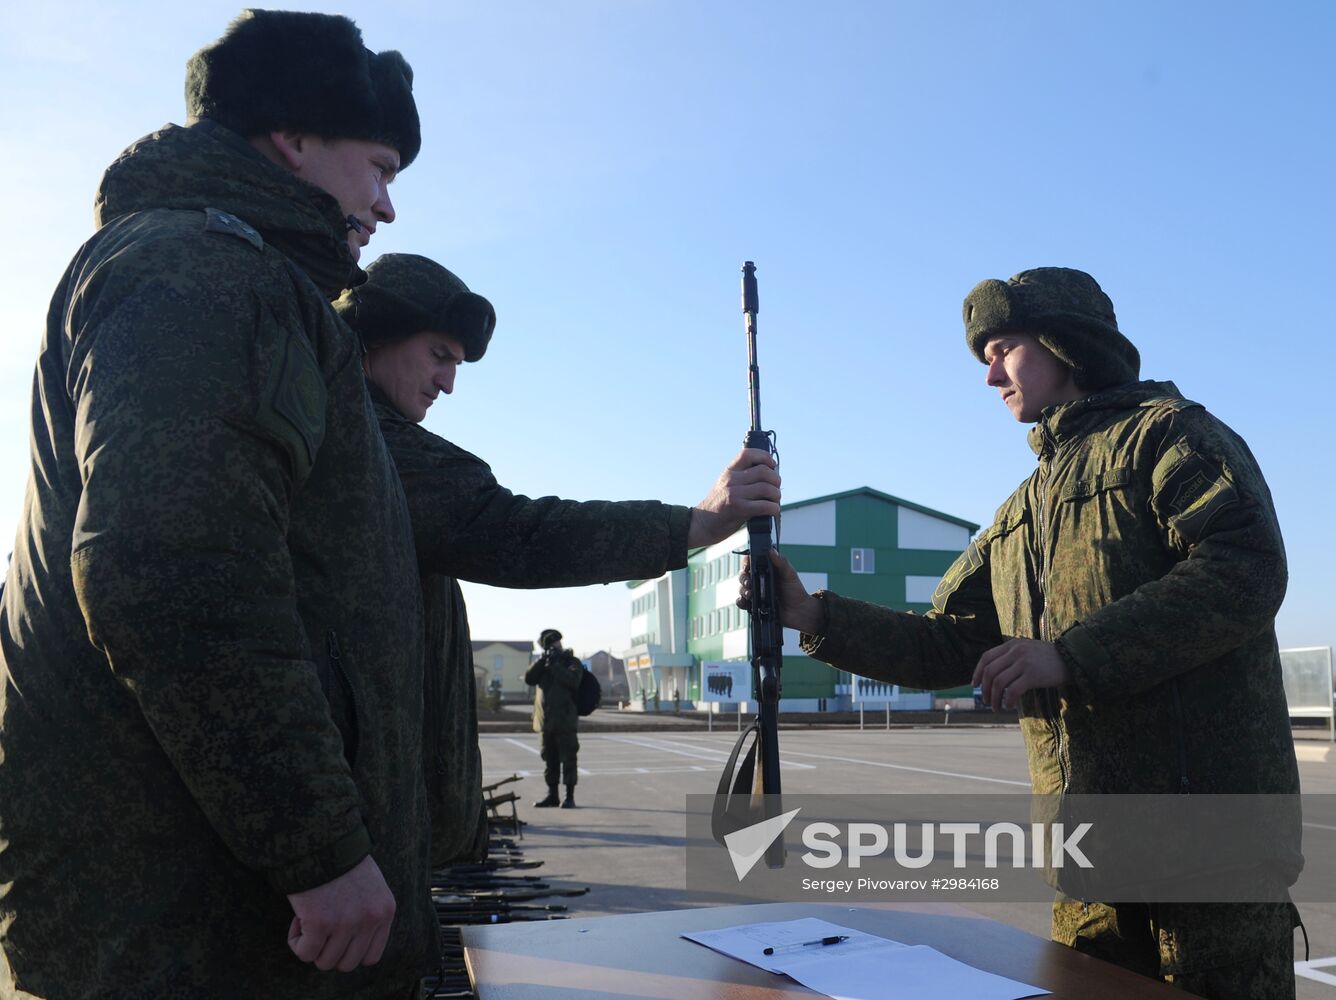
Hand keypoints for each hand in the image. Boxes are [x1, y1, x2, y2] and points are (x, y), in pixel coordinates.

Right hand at [286, 854, 395, 971]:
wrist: (321, 838)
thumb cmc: (340, 859)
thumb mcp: (370, 885)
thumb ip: (367, 912)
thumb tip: (352, 944)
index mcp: (385, 910)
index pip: (371, 956)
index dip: (349, 951)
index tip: (336, 937)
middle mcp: (370, 919)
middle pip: (347, 963)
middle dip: (328, 951)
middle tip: (319, 928)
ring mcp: (347, 923)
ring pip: (325, 961)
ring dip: (311, 945)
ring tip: (308, 919)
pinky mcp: (321, 923)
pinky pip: (305, 953)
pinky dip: (296, 942)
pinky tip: (298, 919)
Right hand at [686, 448, 780, 547]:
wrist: (701, 524)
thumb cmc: (718, 507)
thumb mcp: (725, 484)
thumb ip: (741, 477)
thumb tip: (769, 474)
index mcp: (729, 471)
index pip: (748, 453)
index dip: (765, 457)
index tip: (772, 466)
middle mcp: (731, 480)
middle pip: (764, 471)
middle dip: (776, 480)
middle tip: (775, 489)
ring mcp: (735, 494)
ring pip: (767, 488)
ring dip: (776, 496)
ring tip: (774, 501)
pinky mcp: (739, 509)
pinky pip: (765, 506)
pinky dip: (774, 509)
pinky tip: (772, 511)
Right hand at [737, 549, 824, 633]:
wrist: (799, 612)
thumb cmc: (796, 591)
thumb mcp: (790, 574)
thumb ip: (781, 562)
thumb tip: (771, 550)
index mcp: (766, 570)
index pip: (751, 562)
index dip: (746, 562)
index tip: (747, 565)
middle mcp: (759, 580)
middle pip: (744, 575)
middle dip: (743, 578)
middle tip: (749, 582)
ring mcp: (756, 593)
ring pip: (742, 588)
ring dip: (743, 590)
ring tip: (750, 594)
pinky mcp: (754, 605)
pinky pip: (742, 602)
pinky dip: (741, 601)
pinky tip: (745, 601)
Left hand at [972, 638, 1070, 710]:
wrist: (1072, 659)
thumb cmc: (1048, 658)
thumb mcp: (1027, 649)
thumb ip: (1011, 656)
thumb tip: (993, 674)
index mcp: (1012, 644)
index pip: (986, 657)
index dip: (977, 672)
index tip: (974, 685)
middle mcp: (1016, 651)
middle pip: (990, 671)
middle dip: (984, 689)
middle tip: (985, 701)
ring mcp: (1024, 662)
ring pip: (999, 682)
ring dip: (994, 698)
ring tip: (996, 707)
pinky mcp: (1033, 675)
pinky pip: (1013, 690)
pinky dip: (1008, 700)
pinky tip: (1009, 706)